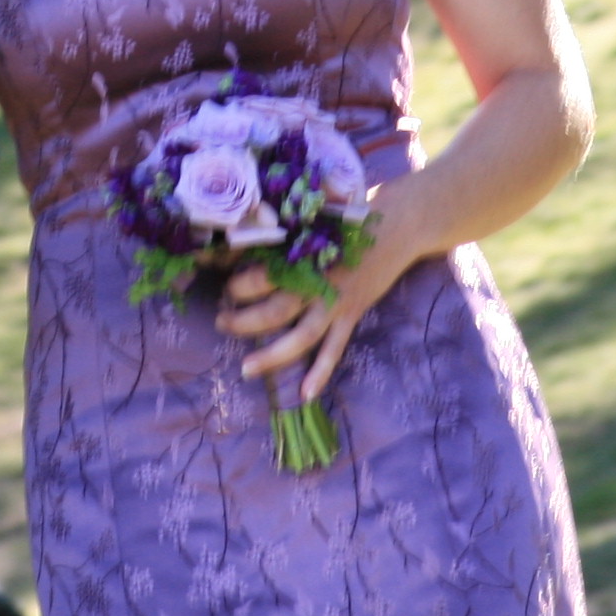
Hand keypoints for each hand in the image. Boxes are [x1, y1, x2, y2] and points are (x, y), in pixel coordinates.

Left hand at [220, 234, 401, 408]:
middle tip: (220, 323)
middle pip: (273, 311)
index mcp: (300, 257)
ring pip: (300, 337)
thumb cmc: (343, 221)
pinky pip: (334, 349)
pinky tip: (305, 394)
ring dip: (271, 355)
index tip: (223, 290)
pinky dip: (320, 373)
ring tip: (246, 369)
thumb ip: (284, 243)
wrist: (394, 227)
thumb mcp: (309, 224)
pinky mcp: (352, 313)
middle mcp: (315, 283)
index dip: (237, 287)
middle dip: (242, 322)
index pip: (260, 277)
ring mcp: (335, 302)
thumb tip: (243, 251)